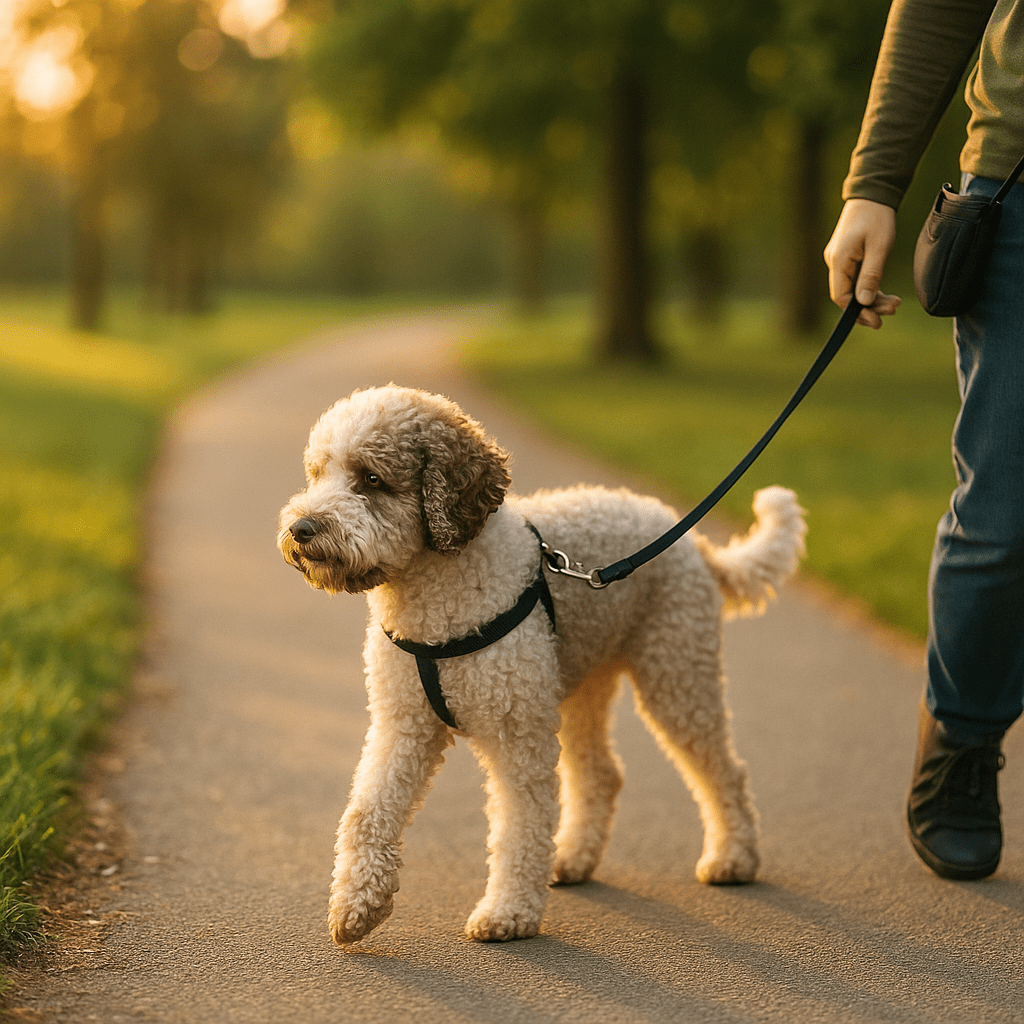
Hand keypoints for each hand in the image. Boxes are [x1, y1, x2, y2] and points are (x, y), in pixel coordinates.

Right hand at [824, 198, 901, 328]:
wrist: (872, 194)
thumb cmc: (877, 217)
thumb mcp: (879, 247)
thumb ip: (871, 276)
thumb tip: (865, 302)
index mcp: (839, 261)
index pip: (841, 296)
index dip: (857, 312)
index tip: (876, 320)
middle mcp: (835, 263)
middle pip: (847, 296)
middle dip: (869, 307)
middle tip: (891, 312)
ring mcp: (840, 261)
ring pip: (853, 289)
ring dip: (872, 299)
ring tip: (894, 304)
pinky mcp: (848, 258)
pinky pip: (856, 280)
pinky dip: (869, 288)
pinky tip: (884, 293)